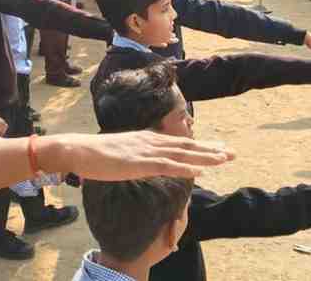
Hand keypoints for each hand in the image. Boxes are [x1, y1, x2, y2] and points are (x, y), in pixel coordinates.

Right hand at [40, 131, 233, 179]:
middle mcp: (151, 142)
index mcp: (147, 140)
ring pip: (183, 154)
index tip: (218, 147)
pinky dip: (186, 168)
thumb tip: (145, 163)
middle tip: (232, 152)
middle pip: (187, 146)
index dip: (200, 145)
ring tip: (225, 159)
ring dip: (205, 157)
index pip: (179, 142)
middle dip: (211, 149)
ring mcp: (146, 152)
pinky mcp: (140, 163)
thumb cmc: (95, 155)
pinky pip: (168, 166)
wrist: (79, 150)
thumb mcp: (122, 153)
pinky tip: (200, 171)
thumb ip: (136, 157)